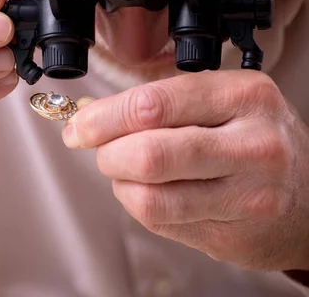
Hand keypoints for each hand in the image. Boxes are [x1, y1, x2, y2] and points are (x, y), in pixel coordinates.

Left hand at [63, 70, 308, 270]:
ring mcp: (247, 196)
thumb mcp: (220, 102)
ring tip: (130, 173)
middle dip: (107, 155)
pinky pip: (160, 222)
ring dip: (121, 184)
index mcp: (244, 96)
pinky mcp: (233, 235)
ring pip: (149, 197)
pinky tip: (154, 192)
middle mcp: (253, 145)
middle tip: (102, 151)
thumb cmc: (252, 140)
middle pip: (148, 154)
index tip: (79, 127)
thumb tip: (88, 117)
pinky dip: (140, 205)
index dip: (102, 119)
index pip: (151, 105)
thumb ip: (159, 104)